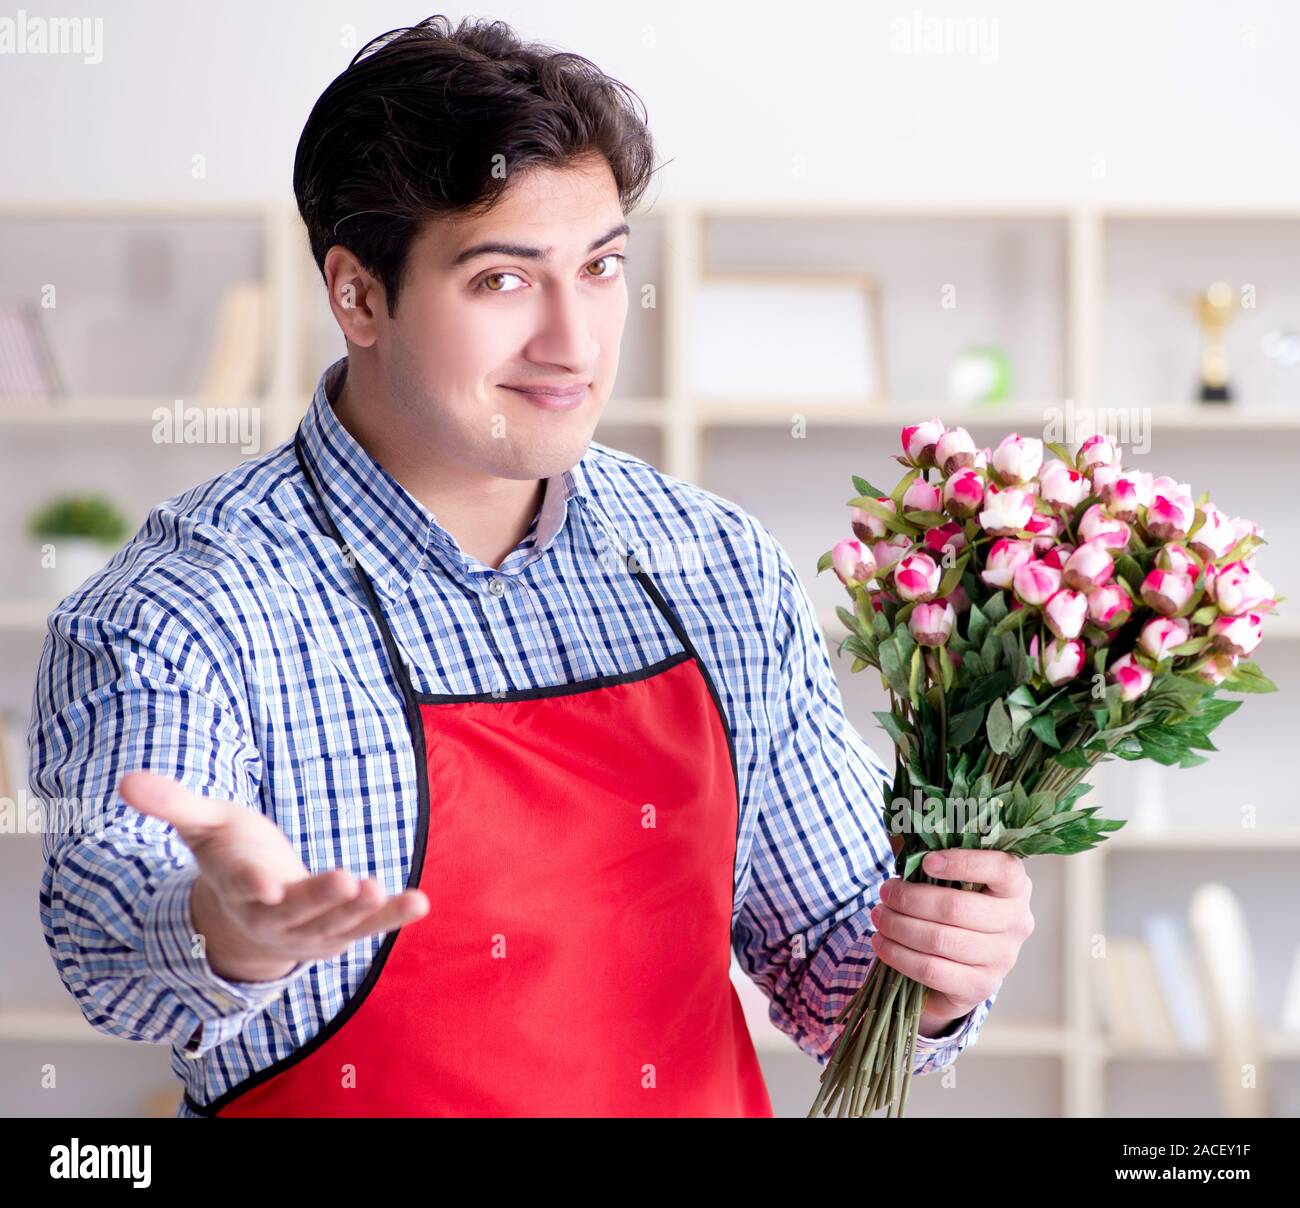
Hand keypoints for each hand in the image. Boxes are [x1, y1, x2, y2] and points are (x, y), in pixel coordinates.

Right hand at [118, 769, 429, 982]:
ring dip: (361, 911)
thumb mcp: (204, 825)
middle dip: (320, 899)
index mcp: (239, 886)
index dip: (253, 885)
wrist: (251, 914)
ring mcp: (310, 929)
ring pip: (335, 925)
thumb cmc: (231, 857)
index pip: (243, 887)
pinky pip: (368, 927)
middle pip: (297, 911)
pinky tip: (419, 902)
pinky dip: (392, 916)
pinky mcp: (340, 931)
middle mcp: (274, 915)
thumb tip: (126, 780)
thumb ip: (174, 804)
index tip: (263, 885)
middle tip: (347, 881)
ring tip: (379, 890)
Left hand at [868, 848, 1033, 1033]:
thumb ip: (930, 848)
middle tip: (884, 892)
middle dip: (910, 899)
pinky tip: (882, 943)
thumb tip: (900, 820)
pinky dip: (899, 955)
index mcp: (1015, 886)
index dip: (962, 862)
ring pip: (940, 940)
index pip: (1002, 869)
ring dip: (899, 926)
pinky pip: (932, 970)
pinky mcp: (980, 987)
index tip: (925, 862)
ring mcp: (1002, 959)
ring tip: (878, 916)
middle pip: (957, 908)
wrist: (958, 965)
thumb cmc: (951, 904)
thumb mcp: (947, 876)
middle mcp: (1017, 922)